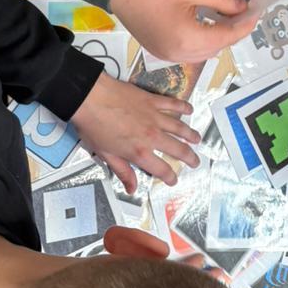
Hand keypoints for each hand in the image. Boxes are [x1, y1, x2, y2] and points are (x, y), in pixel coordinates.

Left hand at [71, 74, 200, 191]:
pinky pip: (173, 104)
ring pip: (180, 127)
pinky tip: (190, 110)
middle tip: (195, 162)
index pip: (161, 169)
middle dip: (189, 158)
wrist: (90, 98)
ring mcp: (154, 117)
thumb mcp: (105, 154)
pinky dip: (183, 107)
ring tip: (197, 140)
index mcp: (139, 152)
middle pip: (178, 149)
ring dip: (191, 135)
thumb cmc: (93, 126)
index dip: (170, 177)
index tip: (173, 180)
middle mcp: (152, 136)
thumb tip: (132, 189)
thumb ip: (122, 171)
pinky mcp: (152, 101)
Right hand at [109, 0, 255, 63]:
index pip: (227, 37)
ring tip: (229, 18)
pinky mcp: (160, 51)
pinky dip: (202, 41)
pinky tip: (207, 24)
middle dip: (233, 32)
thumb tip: (243, 8)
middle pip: (217, 48)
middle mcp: (179, 55)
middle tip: (244, 13)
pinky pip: (189, 52)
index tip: (257, 12)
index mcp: (188, 39)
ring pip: (204, 53)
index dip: (245, 25)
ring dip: (218, 38)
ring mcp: (167, 56)